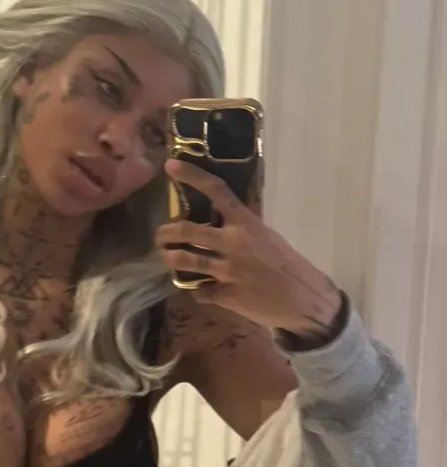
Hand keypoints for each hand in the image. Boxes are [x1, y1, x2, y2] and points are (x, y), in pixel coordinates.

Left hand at [156, 159, 343, 343]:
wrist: (305, 300)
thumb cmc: (288, 266)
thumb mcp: (268, 237)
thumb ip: (242, 229)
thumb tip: (220, 222)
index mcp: (247, 223)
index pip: (217, 192)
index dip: (191, 176)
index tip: (170, 166)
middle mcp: (234, 243)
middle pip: (188, 230)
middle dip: (166, 232)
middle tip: (161, 236)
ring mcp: (228, 270)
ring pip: (186, 260)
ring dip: (171, 258)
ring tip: (167, 257)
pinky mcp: (226, 295)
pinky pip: (200, 291)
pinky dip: (198, 291)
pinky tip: (202, 291)